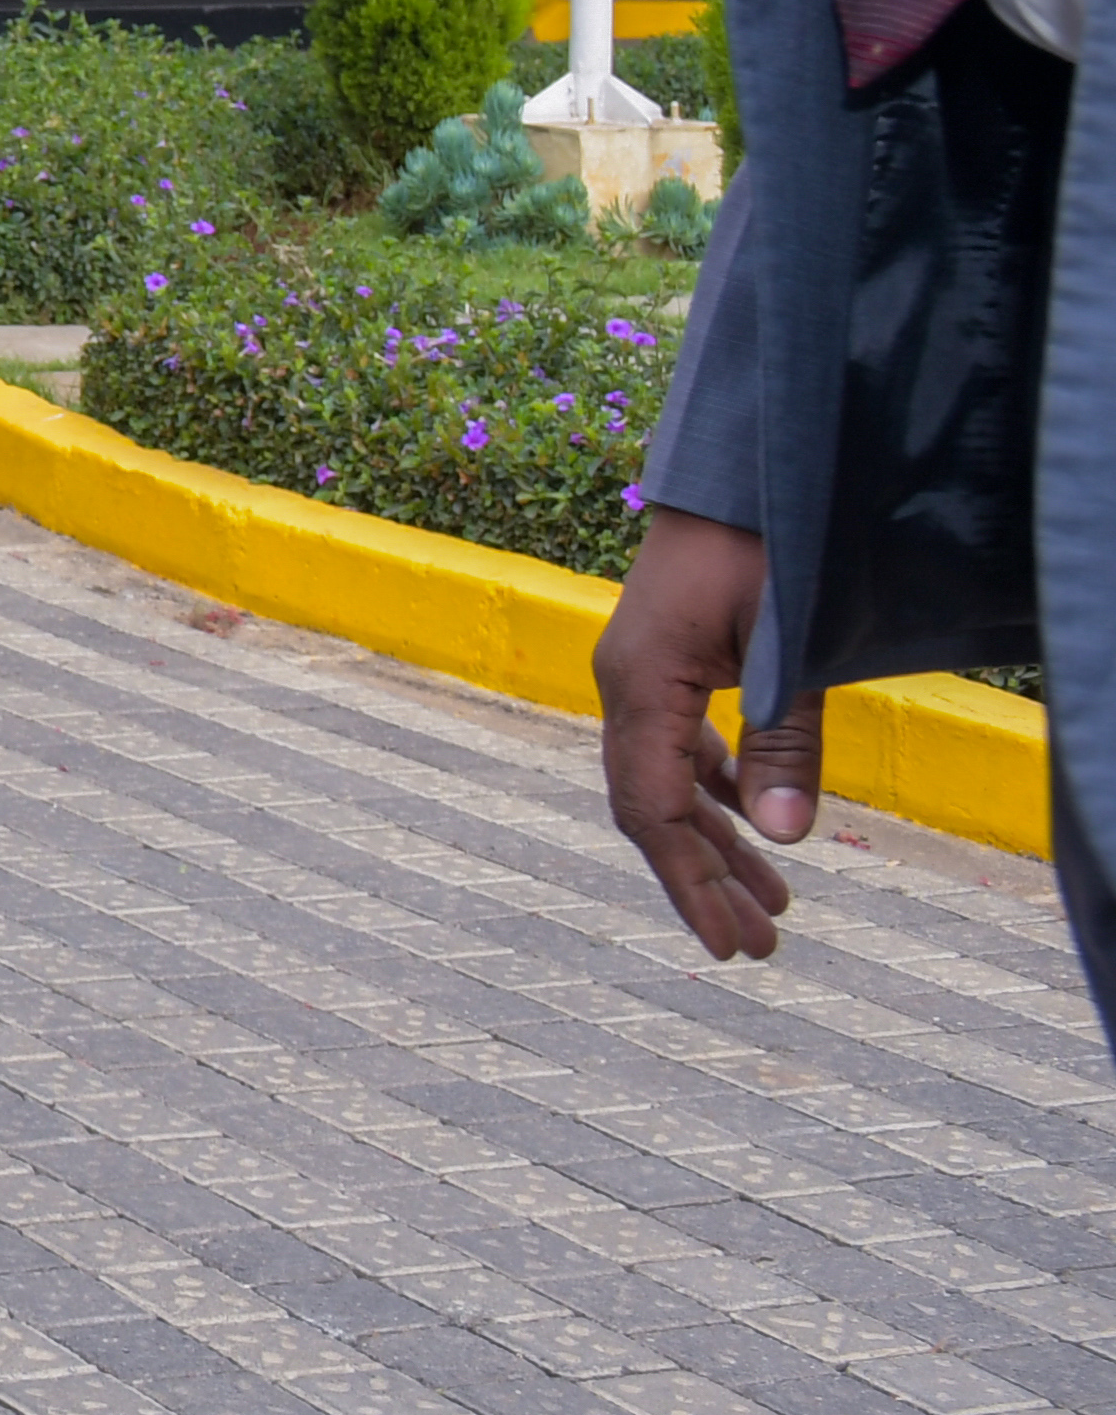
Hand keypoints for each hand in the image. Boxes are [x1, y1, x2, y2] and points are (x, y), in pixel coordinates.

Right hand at [595, 506, 821, 959]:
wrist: (746, 467)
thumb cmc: (765, 543)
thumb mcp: (787, 644)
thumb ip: (786, 739)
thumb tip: (788, 839)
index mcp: (638, 684)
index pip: (652, 808)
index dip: (691, 880)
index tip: (731, 943)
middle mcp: (626, 686)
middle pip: (655, 807)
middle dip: (706, 880)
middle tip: (759, 947)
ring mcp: (643, 673)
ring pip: (670, 781)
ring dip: (717, 843)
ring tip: (772, 904)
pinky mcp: (669, 660)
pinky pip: (683, 747)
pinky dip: (719, 792)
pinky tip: (755, 819)